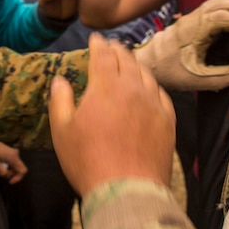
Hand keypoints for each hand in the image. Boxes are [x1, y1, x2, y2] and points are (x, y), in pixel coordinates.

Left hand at [0, 142, 26, 183]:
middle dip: (11, 173)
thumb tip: (7, 176)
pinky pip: (13, 160)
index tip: (10, 181)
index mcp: (13, 158)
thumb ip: (2, 172)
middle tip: (1, 172)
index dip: (18, 178)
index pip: (23, 171)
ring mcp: (15, 151)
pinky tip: (1, 162)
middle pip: (19, 168)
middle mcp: (16, 154)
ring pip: (16, 164)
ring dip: (9, 168)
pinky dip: (9, 164)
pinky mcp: (12, 150)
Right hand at [50, 35, 174, 195]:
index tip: (95, 38)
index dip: (98, 44)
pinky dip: (152, 85)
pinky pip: (161, 95)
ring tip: (130, 63)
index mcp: (106, 86)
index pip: (103, 56)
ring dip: (135, 65)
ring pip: (146, 75)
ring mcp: (153, 104)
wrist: (128, 190)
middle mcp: (133, 88)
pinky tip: (149, 88)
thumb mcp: (62, 131)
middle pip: (127, 60)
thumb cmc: (88, 160)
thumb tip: (60, 81)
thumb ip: (60, 101)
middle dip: (117, 50)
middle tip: (112, 47)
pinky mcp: (167, 121)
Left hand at [135, 0, 228, 90]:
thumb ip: (219, 78)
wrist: (150, 61)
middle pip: (223, 4)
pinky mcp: (196, 16)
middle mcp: (195, 18)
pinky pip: (216, 2)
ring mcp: (195, 14)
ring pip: (220, 0)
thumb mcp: (195, 80)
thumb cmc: (171, 70)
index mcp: (195, 30)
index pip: (222, 18)